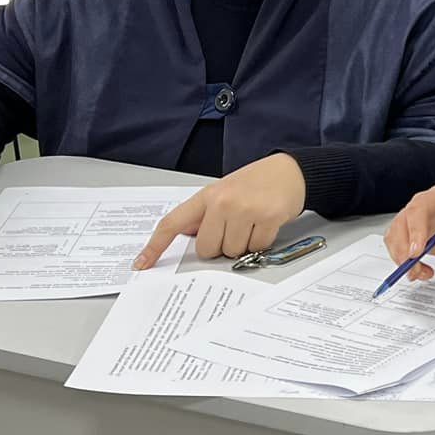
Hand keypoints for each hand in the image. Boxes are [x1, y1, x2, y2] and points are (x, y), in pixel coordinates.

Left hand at [134, 153, 306, 268]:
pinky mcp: (267, 218)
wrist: (291, 171)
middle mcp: (223, 202)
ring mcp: (244, 210)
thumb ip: (205, 214)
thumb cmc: (256, 182)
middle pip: (207, 249)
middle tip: (234, 229)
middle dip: (220, 247)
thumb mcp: (224, 191)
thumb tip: (188, 236)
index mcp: (207, 196)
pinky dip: (261, 242)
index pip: (173, 223)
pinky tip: (265, 224)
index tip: (142, 263)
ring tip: (252, 223)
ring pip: (232, 252)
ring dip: (243, 245)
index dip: (156, 246)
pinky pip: (256, 248)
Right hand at [383, 186, 434, 281]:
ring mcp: (413, 220)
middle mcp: (422, 206)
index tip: (417, 252)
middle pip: (401, 223)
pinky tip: (419, 270)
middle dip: (403, 249)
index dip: (415, 230)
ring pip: (394, 236)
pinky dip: (402, 262)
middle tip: (415, 268)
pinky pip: (397, 247)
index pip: (418, 209)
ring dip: (401, 258)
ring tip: (421, 272)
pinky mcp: (410, 235)